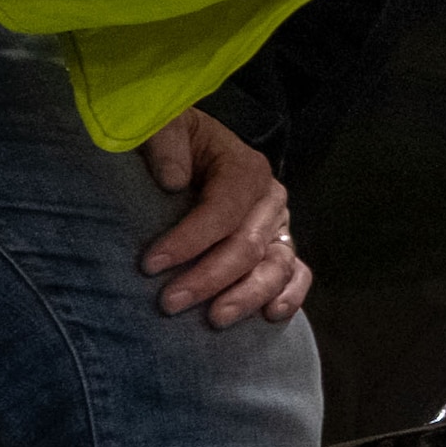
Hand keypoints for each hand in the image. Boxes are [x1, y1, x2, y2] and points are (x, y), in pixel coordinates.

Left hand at [139, 112, 309, 327]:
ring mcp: (279, 226)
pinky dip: (289, 296)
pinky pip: (294, 274)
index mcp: (245, 168)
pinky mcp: (280, 248)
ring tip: (214, 320)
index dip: (189, 240)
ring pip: (275, 267)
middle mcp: (269, 199)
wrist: (186, 152)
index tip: (150, 264)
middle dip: (208, 277)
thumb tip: (173, 180)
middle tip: (169, 303)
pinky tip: (270, 316)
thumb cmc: (172, 145)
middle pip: (247, 245)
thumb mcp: (162, 127)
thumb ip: (164, 142)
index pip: (222, 210)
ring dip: (246, 296)